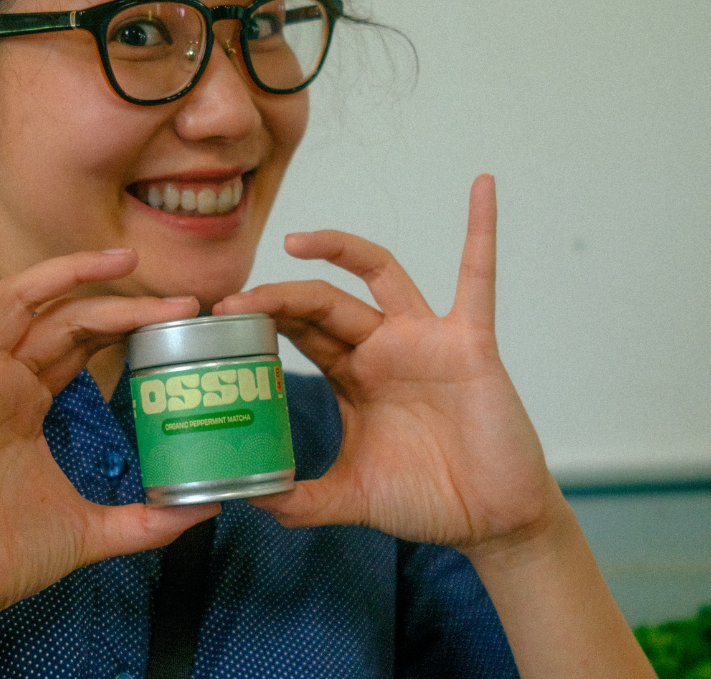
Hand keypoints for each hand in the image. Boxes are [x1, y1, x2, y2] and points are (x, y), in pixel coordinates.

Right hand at [0, 214, 217, 656]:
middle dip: (120, 299)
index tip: (184, 316)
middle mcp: (1, 380)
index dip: (128, 322)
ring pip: (18, 302)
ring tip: (122, 259)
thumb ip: (147, 521)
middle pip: (65, 316)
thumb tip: (206, 508)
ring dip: (66, 272)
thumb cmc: (3, 558)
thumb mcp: (94, 531)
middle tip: (181, 297)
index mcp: (28, 402)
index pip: (82, 339)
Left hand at [213, 175, 557, 551]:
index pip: (299, 332)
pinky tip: (480, 189)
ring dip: (339, 248)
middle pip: (322, 302)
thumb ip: (302, 500)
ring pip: (378, 273)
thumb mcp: (351, 496)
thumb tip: (250, 501)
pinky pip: (478, 278)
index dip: (262, 319)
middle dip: (278, 296)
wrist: (492, 521)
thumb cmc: (428, 500)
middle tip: (233, 301)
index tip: (218, 318)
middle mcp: (383, 348)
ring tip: (294, 239)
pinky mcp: (469, 343)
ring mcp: (425, 339)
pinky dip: (480, 231)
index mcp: (353, 376)